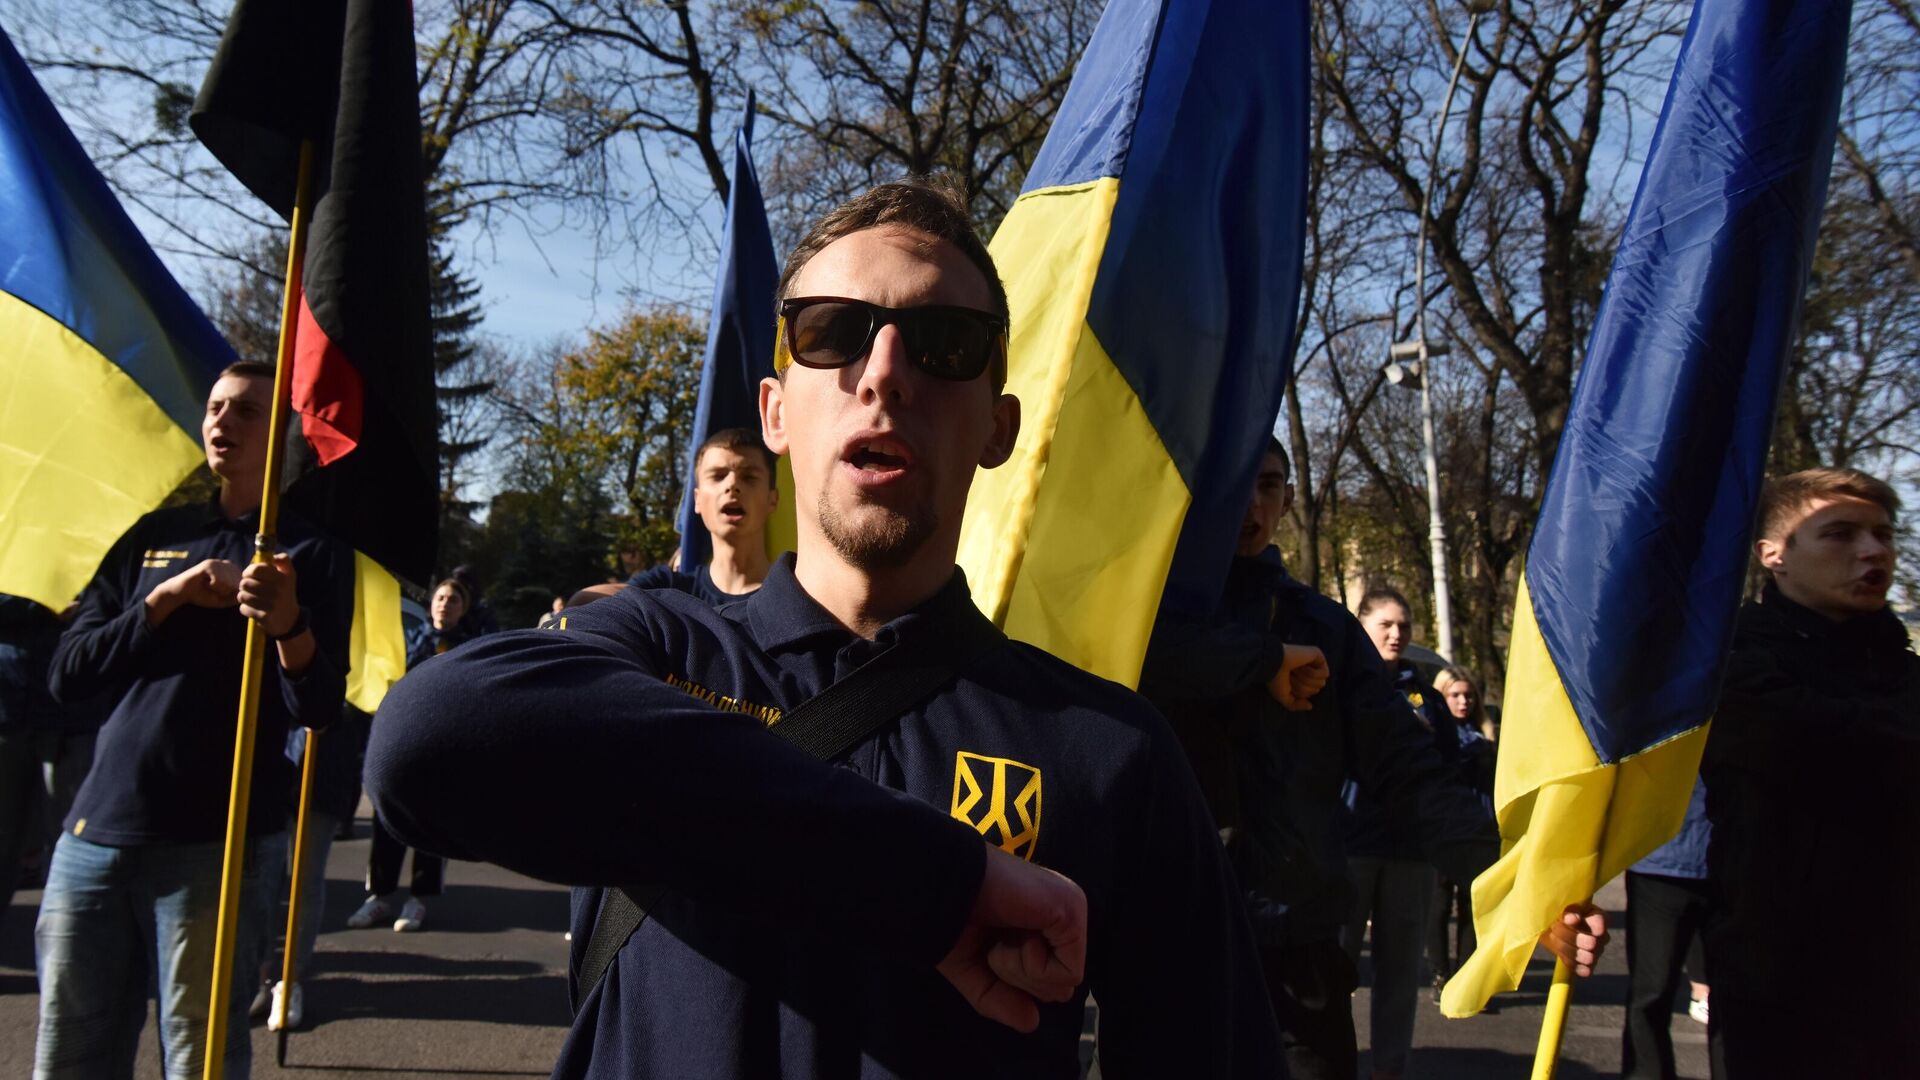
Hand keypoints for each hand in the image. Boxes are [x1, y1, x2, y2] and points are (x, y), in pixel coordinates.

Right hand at [146, 558, 240, 625]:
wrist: (182, 593)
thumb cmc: (204, 596)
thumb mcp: (224, 599)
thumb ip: (237, 596)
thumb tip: (244, 591)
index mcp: (234, 572)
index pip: (245, 587)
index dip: (232, 595)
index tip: (220, 593)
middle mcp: (229, 565)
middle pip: (238, 585)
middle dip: (225, 593)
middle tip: (212, 589)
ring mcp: (219, 563)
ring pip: (230, 584)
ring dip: (218, 590)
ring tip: (209, 586)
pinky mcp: (209, 564)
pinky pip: (220, 581)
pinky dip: (213, 587)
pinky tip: (205, 583)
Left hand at [239, 553, 301, 637]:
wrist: (289, 619)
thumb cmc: (284, 593)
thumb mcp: (289, 575)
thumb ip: (283, 561)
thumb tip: (273, 556)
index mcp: (282, 578)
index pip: (255, 570)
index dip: (249, 571)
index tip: (251, 575)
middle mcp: (277, 591)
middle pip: (245, 583)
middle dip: (245, 586)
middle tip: (252, 589)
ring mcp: (270, 604)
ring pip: (242, 596)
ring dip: (245, 597)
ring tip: (252, 598)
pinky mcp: (263, 617)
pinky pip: (243, 609)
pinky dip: (246, 609)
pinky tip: (255, 609)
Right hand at [936, 845, 1086, 1032]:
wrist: (941, 889)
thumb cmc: (953, 919)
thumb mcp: (974, 970)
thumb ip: (1000, 998)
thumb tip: (1032, 1023)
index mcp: (1046, 923)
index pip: (1050, 982)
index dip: (1015, 981)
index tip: (990, 948)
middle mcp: (1065, 914)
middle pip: (1060, 988)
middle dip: (1019, 979)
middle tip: (995, 943)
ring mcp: (1072, 909)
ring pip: (1065, 983)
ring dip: (1021, 971)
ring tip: (1001, 935)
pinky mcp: (1071, 911)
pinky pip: (1068, 972)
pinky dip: (1032, 966)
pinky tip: (1015, 935)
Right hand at [1267, 644, 1328, 710]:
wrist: (1273, 663)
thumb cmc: (1275, 678)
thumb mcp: (1283, 697)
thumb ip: (1295, 704)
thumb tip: (1310, 706)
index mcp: (1299, 679)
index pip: (1310, 693)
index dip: (1300, 693)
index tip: (1288, 684)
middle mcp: (1306, 670)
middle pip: (1316, 689)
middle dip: (1303, 687)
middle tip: (1291, 676)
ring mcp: (1312, 661)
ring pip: (1321, 682)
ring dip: (1306, 680)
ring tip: (1296, 670)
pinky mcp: (1317, 654)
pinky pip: (1324, 673)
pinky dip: (1312, 673)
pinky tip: (1302, 665)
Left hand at [1538, 903, 1609, 976]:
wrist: (1548, 927)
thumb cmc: (1557, 913)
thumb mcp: (1561, 907)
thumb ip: (1569, 910)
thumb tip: (1572, 919)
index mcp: (1597, 917)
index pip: (1599, 923)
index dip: (1583, 924)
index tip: (1567, 919)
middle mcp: (1602, 936)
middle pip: (1591, 943)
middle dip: (1568, 935)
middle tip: (1555, 928)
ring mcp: (1597, 952)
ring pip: (1587, 958)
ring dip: (1566, 948)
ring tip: (1555, 939)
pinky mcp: (1588, 966)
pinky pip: (1585, 970)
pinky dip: (1573, 964)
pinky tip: (1563, 955)